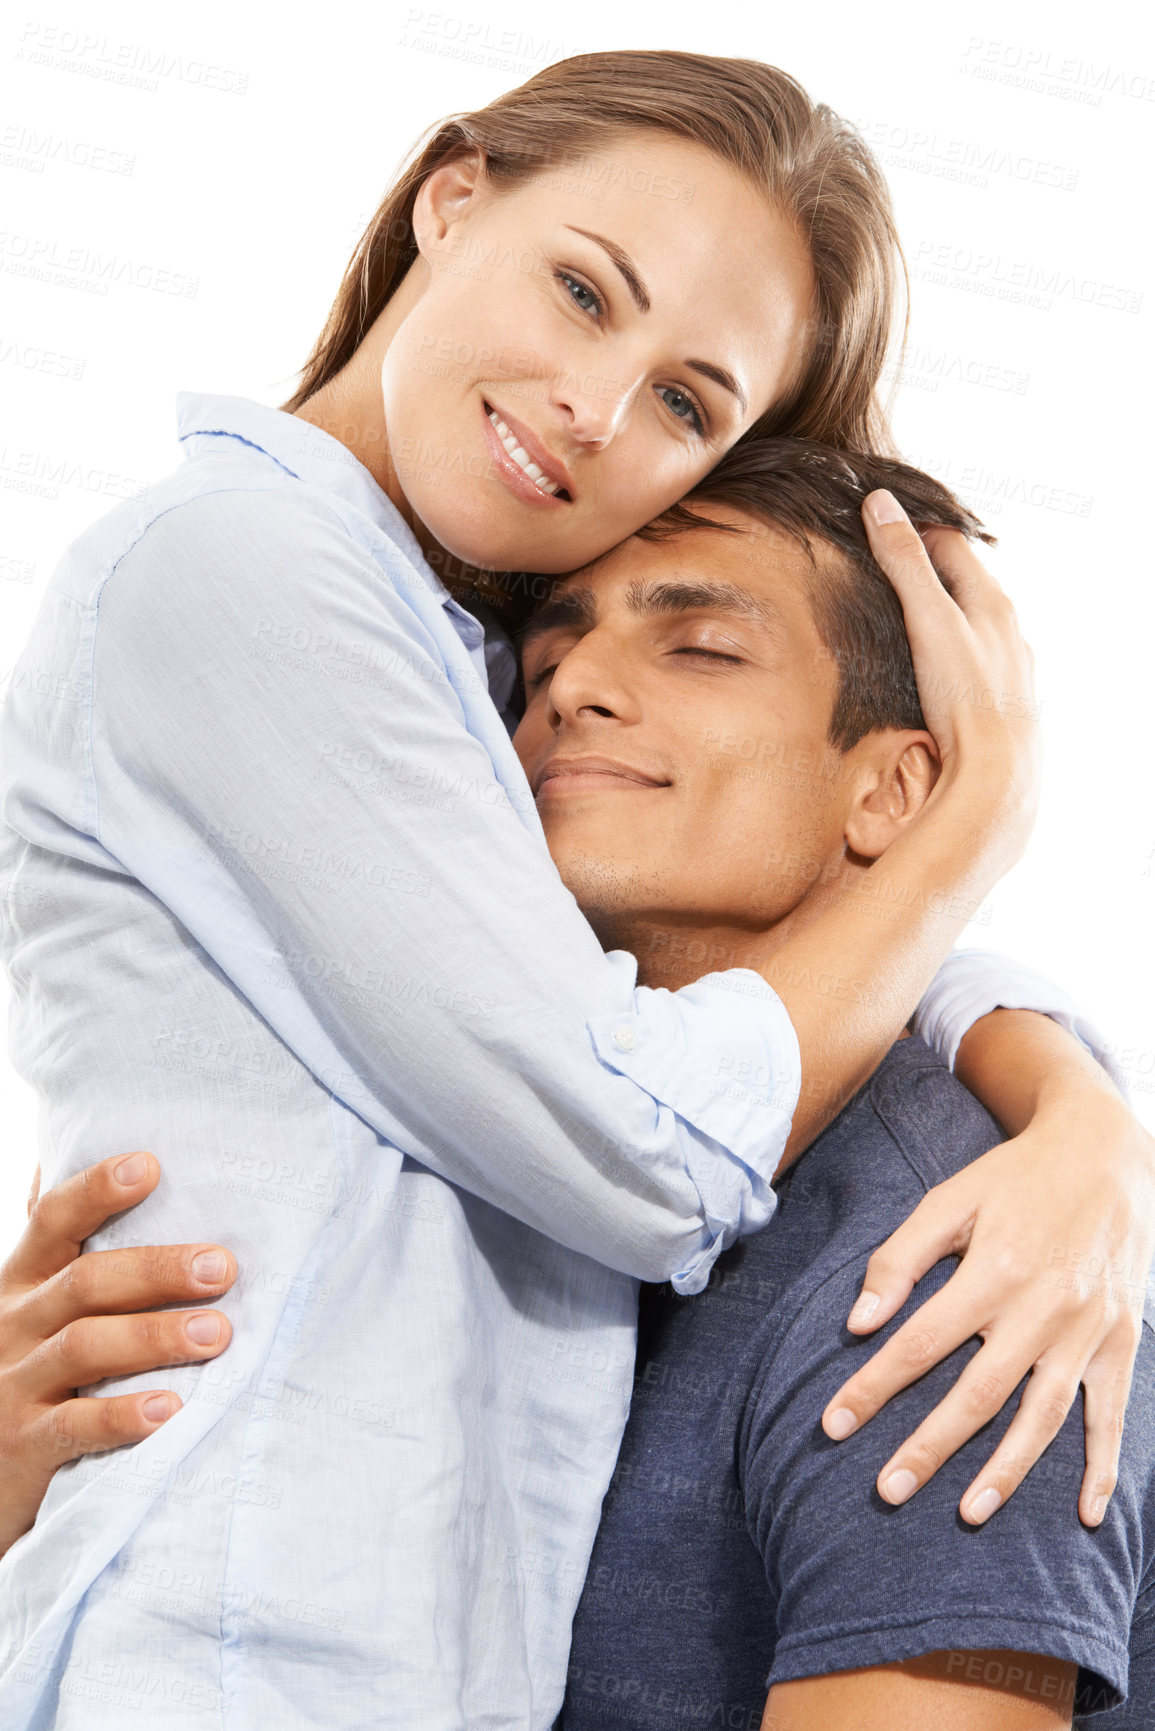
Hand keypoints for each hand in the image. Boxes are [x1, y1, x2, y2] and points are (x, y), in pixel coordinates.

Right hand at [0, 1152, 235, 1557]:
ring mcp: (13, 1386)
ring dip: (154, 1338)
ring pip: (84, 1347)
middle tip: (224, 1266)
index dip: (96, 1190)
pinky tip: (170, 1410)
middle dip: (157, 1269)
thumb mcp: (34, 1310)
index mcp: (20, 1283)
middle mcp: (12, 1326)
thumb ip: (63, 1252)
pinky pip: (74, 1427)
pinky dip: (123, 1417)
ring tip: (217, 1334)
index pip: (52, 1220)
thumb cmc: (29, 1375)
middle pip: (84, 1282)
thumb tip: (80, 1160)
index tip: (150, 1164)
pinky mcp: (23, 1447)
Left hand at [821, 1084, 1154, 1525]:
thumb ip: (900, 1258)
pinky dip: (1104, 1468)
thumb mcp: (949, 1199)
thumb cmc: (1014, 1179)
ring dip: (1007, 1471)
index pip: (920, 1342)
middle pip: (978, 1393)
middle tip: (888, 1491)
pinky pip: (1114, 1415)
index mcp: (994, 1269)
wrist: (1106, 1154)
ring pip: (1043, 1416)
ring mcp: (1087, 1330)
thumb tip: (858, 1323)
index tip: (833, 1424)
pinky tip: (1089, 1517)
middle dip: (930, 1447)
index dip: (873, 1386)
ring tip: (968, 1514)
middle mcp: (1043, 1307)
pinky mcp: (1122, 1341)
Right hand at [863, 493, 1041, 874]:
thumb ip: (904, 563)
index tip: (881, 530)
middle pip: (965, 585)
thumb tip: (880, 504)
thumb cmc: (963, 695)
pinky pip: (972, 666)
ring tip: (903, 622)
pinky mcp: (999, 703)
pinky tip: (931, 675)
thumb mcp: (927, 619)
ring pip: (972, 628)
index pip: (952, 545)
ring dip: (941, 618)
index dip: (915, 532)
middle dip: (928, 573)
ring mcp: (1007, 668)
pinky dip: (949, 657)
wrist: (994, 774)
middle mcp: (1007, 631)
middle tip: (885, 571)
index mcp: (992, 602)